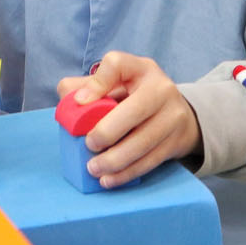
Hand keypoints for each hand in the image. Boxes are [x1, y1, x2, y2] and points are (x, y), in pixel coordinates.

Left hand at [57, 52, 202, 187]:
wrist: (177, 113)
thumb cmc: (135, 95)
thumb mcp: (116, 83)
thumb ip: (89, 86)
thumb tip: (68, 98)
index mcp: (140, 69)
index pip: (117, 65)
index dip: (98, 82)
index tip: (81, 101)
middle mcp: (161, 89)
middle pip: (134, 110)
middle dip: (107, 132)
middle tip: (89, 145)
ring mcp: (173, 116)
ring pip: (143, 141)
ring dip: (115, 160)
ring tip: (94, 168)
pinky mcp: (176, 141)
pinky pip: (150, 160)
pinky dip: (127, 173)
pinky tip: (109, 179)